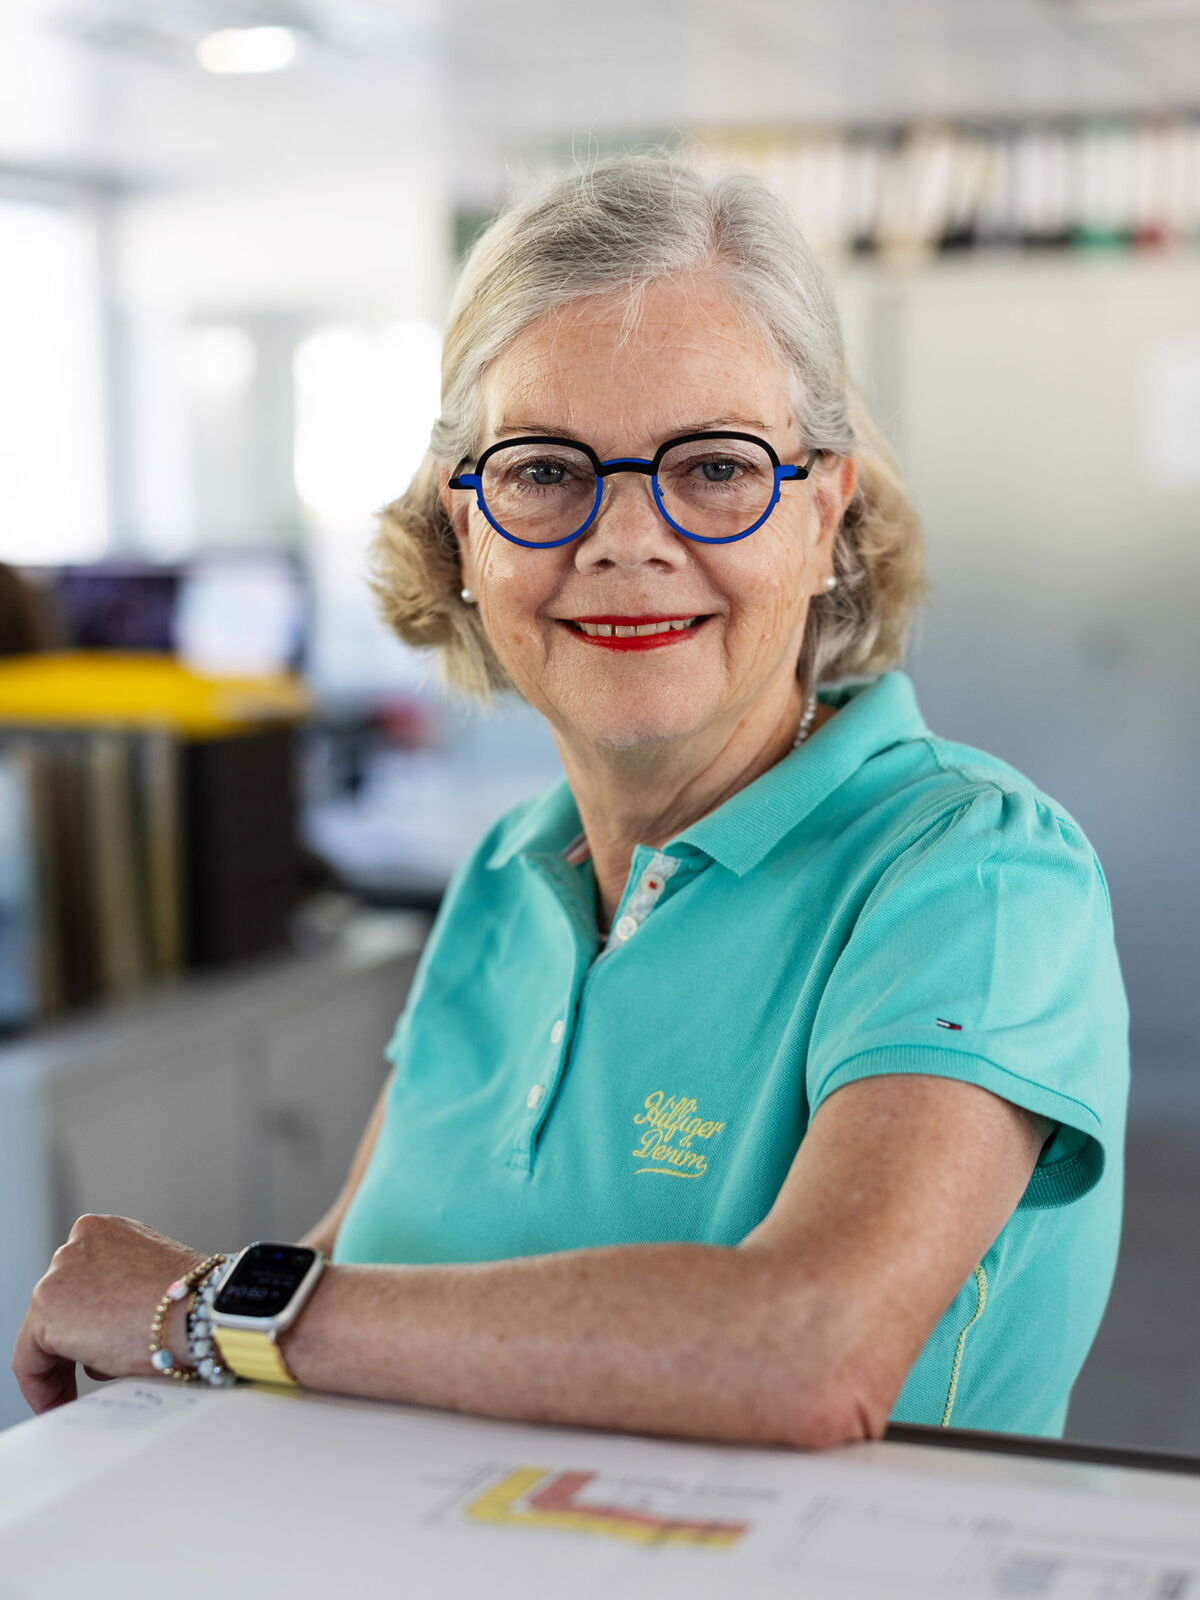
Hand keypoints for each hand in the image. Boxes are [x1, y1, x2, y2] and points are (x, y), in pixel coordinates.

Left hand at [11, 1214, 209, 1415]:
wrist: (200, 1310)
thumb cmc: (192, 1303)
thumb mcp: (152, 1280)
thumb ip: (123, 1288)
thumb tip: (110, 1325)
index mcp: (105, 1231)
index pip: (80, 1281)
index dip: (84, 1320)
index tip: (89, 1348)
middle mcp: (76, 1243)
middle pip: (62, 1305)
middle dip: (73, 1342)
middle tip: (79, 1378)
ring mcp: (58, 1273)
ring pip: (48, 1331)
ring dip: (65, 1362)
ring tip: (81, 1392)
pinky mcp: (46, 1309)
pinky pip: (29, 1359)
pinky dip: (40, 1385)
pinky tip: (59, 1402)